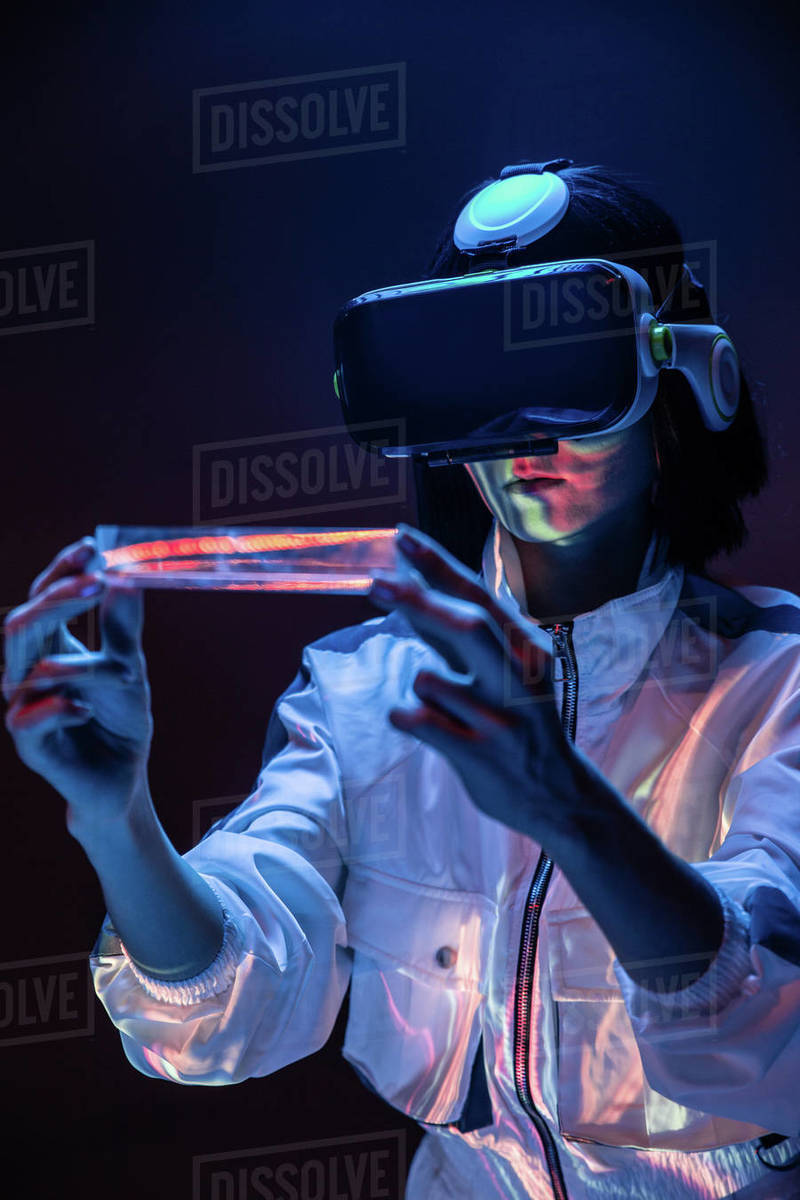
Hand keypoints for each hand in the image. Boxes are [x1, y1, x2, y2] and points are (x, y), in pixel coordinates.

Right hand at [3, 536, 153, 834]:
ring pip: (30, 665)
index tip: (91, 547)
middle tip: (99, 582)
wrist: (123, 776)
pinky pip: (32, 716)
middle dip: (60, 598)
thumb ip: (123, 626)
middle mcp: (26, 669)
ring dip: (78, 661)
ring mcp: (22, 705)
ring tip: (124, 666)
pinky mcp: (28, 742)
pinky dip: (63, 707)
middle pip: (25, 621)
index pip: (43, 596)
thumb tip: (127, 576)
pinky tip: (86, 709)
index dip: (61, 570)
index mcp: (48, 644)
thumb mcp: (130, 665)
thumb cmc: (120, 717)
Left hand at [369, 524, 585, 839]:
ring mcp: (499, 718)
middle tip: (376, 583)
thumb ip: (458, 633)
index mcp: (524, 647)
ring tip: (447, 706)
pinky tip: (431, 726)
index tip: (401, 538)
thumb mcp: (501, 669)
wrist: (556, 793)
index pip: (477, 595)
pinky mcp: (479, 754)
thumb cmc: (517, 719)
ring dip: (422, 687)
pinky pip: (416, 720)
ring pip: (429, 679)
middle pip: (466, 626)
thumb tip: (409, 586)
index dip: (437, 565)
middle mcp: (517, 677)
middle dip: (419, 600)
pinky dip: (408, 718)